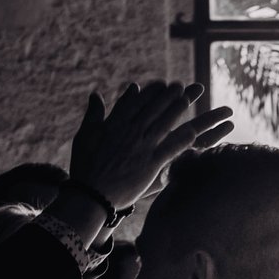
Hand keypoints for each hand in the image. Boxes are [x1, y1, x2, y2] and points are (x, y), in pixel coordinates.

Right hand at [64, 81, 221, 222]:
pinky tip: (193, 133)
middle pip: (153, 109)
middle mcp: (131, 132)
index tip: (161, 84)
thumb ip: (94, 114)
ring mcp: (142, 147)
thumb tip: (96, 95)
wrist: (91, 195)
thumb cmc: (85, 166)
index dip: (151, 91)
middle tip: (180, 86)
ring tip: (186, 100)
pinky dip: (181, 140)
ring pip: (163, 123)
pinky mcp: (151, 165)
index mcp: (115, 124)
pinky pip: (170, 149)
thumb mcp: (85, 135)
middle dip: (167, 95)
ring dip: (176, 110)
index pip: (137, 102)